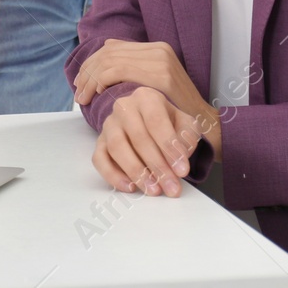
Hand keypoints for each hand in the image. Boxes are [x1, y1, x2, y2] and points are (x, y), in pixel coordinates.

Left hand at [74, 39, 211, 121]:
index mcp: (156, 48)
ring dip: (91, 79)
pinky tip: (99, 93)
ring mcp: (160, 60)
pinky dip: (103, 80)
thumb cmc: (175, 108)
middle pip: (109, 53)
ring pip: (110, 61)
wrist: (203, 123)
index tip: (81, 81)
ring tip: (84, 97)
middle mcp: (158, 49)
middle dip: (87, 72)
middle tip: (78, 91)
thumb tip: (106, 50)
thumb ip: (134, 66)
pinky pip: (120, 70)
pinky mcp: (161, 74)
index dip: (91, 63)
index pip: (112, 48)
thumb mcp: (154, 82)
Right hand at [91, 87, 215, 197]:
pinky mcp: (100, 142)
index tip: (182, 170)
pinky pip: (99, 159)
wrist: (151, 122)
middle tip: (172, 187)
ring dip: (136, 172)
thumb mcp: (185, 124)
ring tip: (154, 190)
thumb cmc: (169, 124)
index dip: (169, 147)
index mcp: (146, 98)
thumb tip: (180, 155)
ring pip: (117, 148)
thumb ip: (187, 137)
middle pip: (138, 137)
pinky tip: (130, 187)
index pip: (156, 121)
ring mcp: (109, 124)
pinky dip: (112, 175)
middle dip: (157, 166)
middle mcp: (124, 107)